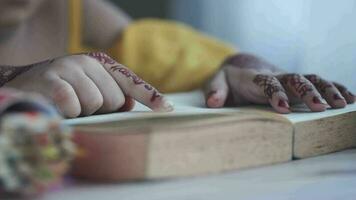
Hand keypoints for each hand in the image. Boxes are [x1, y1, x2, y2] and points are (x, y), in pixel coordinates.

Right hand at [5, 52, 172, 117]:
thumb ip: (112, 95)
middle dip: (102, 109)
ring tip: (69, 105)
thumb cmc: (64, 92)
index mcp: (101, 65)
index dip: (150, 96)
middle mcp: (87, 62)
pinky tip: (57, 107)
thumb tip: (129, 105)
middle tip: (83, 105)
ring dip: (82, 112)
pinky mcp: (51, 79)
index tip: (167, 108)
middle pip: (114, 98)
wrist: (25, 85)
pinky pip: (72, 104)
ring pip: (95, 103)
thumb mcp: (90, 91)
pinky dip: (66, 113)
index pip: (131, 81)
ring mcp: (69, 68)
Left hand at [205, 53, 354, 113]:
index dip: (275, 93)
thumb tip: (213, 102)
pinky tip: (349, 99)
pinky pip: (318, 83)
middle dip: (308, 91)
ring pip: (311, 79)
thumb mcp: (216, 83)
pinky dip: (334, 88)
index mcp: (254, 78)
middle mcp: (275, 76)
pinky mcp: (296, 85)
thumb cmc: (228, 80)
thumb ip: (214, 91)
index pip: (266, 82)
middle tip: (321, 106)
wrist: (241, 70)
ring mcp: (288, 80)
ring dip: (326, 90)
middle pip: (294, 79)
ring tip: (342, 104)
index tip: (282, 107)